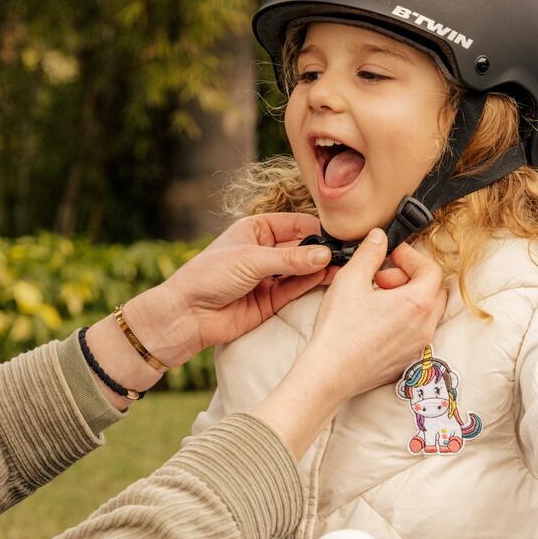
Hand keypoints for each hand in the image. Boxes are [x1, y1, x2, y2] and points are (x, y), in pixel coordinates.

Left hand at [127, 213, 333, 365]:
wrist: (188, 314)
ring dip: (322, 268)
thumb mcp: (251, 260)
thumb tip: (325, 255)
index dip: (317, 228)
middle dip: (323, 250)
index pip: (296, 224)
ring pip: (303, 269)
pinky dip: (312, 284)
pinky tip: (329, 277)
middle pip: (303, 247)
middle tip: (349, 251)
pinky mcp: (272, 300)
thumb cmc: (209, 276)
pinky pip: (297, 288)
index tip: (341, 234)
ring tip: (345, 265)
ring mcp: (270, 276)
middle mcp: (265, 251)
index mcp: (256, 229)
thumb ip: (290, 259)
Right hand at [253, 230, 444, 457]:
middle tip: (381, 279)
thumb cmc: (339, 330)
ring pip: (426, 313)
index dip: (411, 257)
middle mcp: (425, 326)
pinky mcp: (407, 361)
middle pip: (434, 291)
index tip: (391, 255)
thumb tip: (379, 237)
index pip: (431, 270)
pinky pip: (415, 333)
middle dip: (411, 278)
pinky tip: (374, 321)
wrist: (329, 374)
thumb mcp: (351, 279)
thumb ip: (369, 253)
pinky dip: (403, 320)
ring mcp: (418, 346)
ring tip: (376, 300)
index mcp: (417, 303)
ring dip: (407, 300)